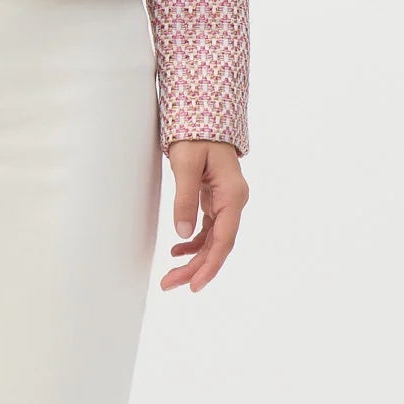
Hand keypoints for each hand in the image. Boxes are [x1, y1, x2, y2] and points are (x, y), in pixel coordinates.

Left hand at [159, 141, 246, 292]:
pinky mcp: (215, 201)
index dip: (209, 265)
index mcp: (232, 195)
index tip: (195, 285)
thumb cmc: (196, 136)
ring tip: (171, 278)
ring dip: (194, 260)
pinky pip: (208, 230)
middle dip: (196, 268)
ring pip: (213, 241)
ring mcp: (226, 202)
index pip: (224, 239)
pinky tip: (177, 253)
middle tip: (170, 285)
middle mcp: (233, 202)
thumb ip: (185, 199)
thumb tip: (182, 234)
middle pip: (218, 245)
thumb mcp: (186, 165)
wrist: (203, 118)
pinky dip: (193, 244)